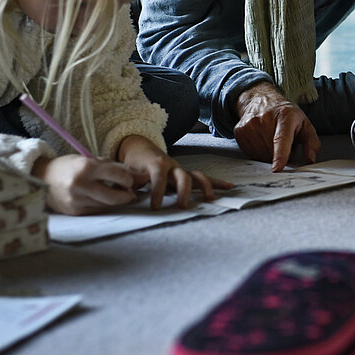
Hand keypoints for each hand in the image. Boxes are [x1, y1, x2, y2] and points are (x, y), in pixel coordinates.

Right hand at [32, 154, 136, 215]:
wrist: (42, 177)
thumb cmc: (70, 166)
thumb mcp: (90, 160)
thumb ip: (114, 168)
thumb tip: (141, 177)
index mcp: (86, 167)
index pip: (119, 176)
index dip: (129, 179)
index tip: (128, 180)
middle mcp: (81, 185)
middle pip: (116, 197)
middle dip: (127, 196)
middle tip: (130, 193)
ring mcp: (76, 200)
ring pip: (107, 205)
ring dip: (116, 201)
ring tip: (117, 194)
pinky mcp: (74, 211)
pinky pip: (97, 211)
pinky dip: (103, 205)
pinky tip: (102, 199)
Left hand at [117, 135, 231, 208]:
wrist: (139, 147)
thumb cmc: (131, 163)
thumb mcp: (125, 171)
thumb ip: (127, 181)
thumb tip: (127, 192)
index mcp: (155, 164)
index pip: (158, 177)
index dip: (157, 191)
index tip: (155, 207)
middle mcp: (171, 166)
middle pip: (183, 175)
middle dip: (184, 191)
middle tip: (182, 205)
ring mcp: (180, 170)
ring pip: (197, 176)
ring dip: (205, 186)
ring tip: (210, 198)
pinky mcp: (186, 175)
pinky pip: (203, 178)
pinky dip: (216, 182)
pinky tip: (229, 187)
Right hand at [233, 82, 321, 171]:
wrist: (262, 99)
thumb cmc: (286, 115)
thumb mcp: (304, 124)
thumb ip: (311, 142)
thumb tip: (310, 159)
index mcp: (285, 116)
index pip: (281, 138)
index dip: (280, 154)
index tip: (278, 168)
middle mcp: (264, 118)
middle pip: (271, 151)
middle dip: (279, 155)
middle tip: (283, 143)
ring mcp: (249, 124)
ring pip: (260, 155)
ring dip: (268, 155)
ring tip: (272, 140)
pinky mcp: (239, 131)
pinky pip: (250, 153)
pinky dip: (258, 153)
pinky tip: (262, 141)